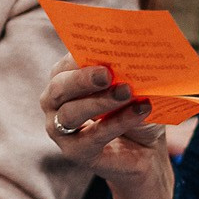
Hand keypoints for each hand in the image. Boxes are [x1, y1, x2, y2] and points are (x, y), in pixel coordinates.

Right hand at [41, 58, 173, 198]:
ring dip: (101, 102)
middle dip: (83, 79)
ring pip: (71, 113)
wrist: (145, 147)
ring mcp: (59, 128)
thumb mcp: (135, 85)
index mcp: (65, 75)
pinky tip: (139, 111)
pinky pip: (92, 136)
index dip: (82, 54)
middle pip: (59, 87)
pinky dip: (117, 122)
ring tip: (128, 91)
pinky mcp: (75, 151)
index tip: (104, 46)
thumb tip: (133, 56)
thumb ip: (128, 71)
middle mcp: (54, 100)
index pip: (67, 61)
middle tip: (108, 74)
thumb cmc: (134, 106)